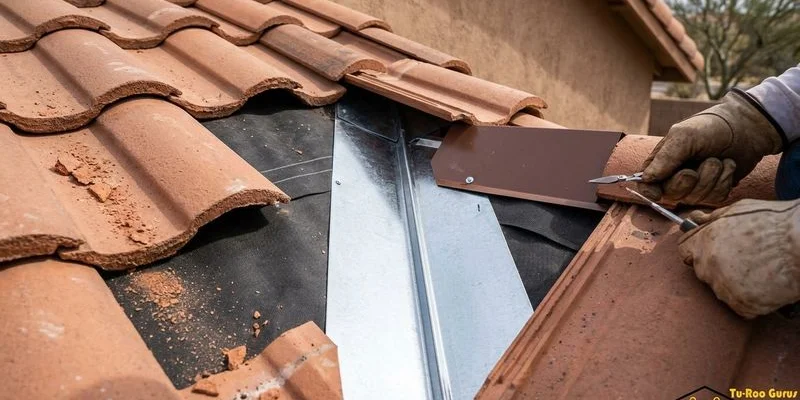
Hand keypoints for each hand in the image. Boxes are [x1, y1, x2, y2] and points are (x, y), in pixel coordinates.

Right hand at [638, 91, 782, 203]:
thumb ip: (665, 158)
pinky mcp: (714, 192)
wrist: (745, 128)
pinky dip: (724, 181)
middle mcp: (674, 177)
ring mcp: (695, 187)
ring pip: (696, 198)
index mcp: (661, 163)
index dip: (649, 193)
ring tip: (718, 159)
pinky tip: (728, 166)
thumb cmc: (710, 128)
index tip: (658, 193)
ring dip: (712, 177)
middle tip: (704, 161)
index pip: (646, 186)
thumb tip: (647, 179)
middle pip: (672, 195)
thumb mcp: (684, 136)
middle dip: (690, 180)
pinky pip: (715, 199)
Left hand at [679, 199, 799, 317]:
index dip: (696, 248)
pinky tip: (766, 285)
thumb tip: (698, 220)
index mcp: (704, 242)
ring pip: (721, 289)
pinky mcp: (742, 305)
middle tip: (744, 259)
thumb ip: (713, 219)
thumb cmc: (775, 222)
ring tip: (760, 270)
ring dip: (734, 284)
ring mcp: (724, 288)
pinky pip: (740, 305)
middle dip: (717, 266)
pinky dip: (751, 299)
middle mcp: (708, 267)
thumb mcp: (738, 209)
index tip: (706, 249)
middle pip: (702, 271)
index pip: (684, 250)